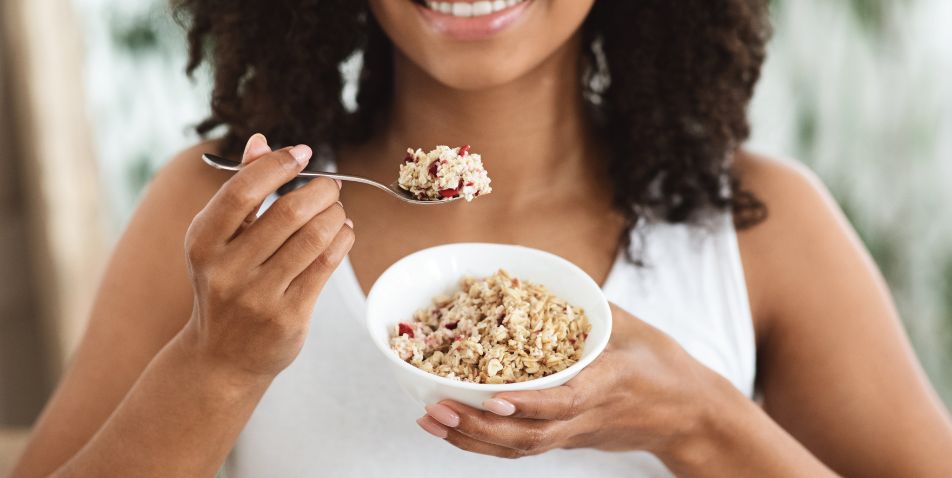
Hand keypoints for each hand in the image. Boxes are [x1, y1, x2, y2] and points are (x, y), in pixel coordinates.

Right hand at [180, 134, 354, 380]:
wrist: (220, 358)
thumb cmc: (224, 285)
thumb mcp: (218, 240)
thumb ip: (240, 191)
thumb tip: (260, 141)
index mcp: (203, 242)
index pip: (243, 191)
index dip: (277, 165)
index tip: (302, 152)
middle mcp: (226, 270)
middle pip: (287, 213)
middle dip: (319, 191)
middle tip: (331, 185)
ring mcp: (258, 296)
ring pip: (313, 238)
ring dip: (335, 215)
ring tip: (337, 209)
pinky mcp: (288, 316)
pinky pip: (325, 266)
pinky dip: (342, 240)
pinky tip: (343, 231)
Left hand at [416, 304, 743, 463]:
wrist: (689, 416)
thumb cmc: (664, 366)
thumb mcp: (634, 328)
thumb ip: (592, 308)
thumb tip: (547, 278)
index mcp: (610, 383)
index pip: (566, 401)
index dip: (529, 403)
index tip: (493, 398)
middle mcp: (588, 415)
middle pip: (531, 435)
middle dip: (479, 426)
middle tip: (436, 409)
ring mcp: (576, 433)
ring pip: (522, 448)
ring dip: (472, 438)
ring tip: (430, 420)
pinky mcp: (568, 439)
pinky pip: (523, 448)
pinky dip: (485, 442)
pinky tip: (454, 427)